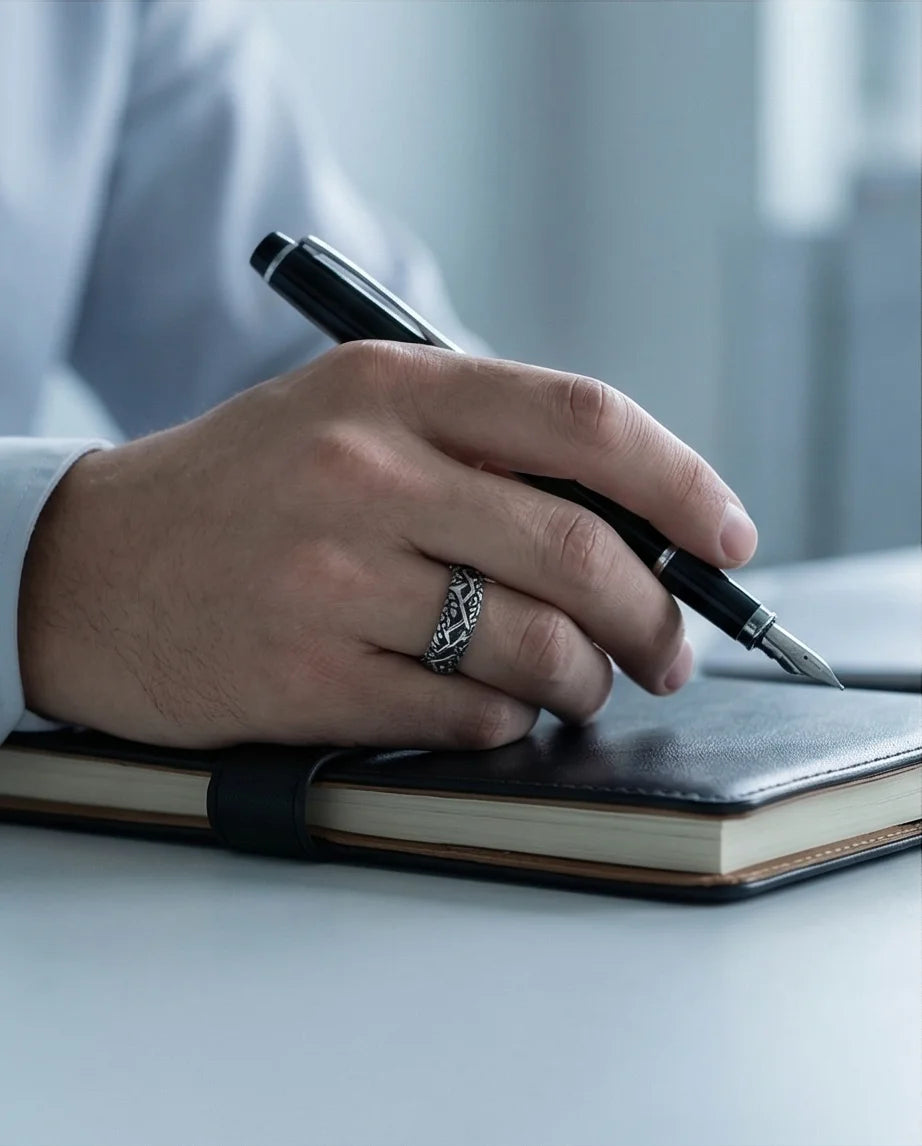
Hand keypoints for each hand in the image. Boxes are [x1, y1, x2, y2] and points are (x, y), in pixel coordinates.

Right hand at [18, 342, 756, 748]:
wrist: (90, 567)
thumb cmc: (243, 494)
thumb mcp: (352, 423)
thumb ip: (481, 454)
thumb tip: (631, 526)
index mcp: (390, 387)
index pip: (581, 420)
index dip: (682, 480)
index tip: (727, 535)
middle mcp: (365, 471)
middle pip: (579, 547)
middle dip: (655, 613)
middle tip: (670, 647)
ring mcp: (333, 575)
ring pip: (534, 643)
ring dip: (587, 678)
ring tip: (585, 685)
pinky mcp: (307, 673)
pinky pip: (465, 711)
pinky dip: (508, 720)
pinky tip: (497, 709)